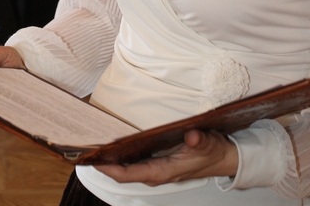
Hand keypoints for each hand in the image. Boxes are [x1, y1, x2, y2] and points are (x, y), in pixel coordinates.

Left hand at [95, 129, 237, 185]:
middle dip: (104, 164)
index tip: (92, 160)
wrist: (224, 159)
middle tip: (85, 150)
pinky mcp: (159, 163)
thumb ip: (199, 141)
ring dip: (111, 160)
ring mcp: (157, 169)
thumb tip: (192, 135)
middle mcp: (156, 173)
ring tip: (94, 147)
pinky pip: (135, 162)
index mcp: (163, 172)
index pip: (128, 174)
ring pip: (128, 168)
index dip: (108, 169)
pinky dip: (122, 156)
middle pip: (123, 173)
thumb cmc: (214, 153)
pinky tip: (114, 145)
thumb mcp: (208, 144)